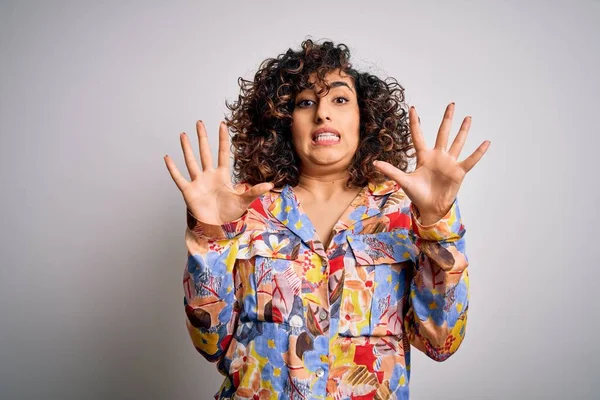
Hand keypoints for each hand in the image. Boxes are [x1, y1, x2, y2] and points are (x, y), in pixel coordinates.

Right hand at [164, 120, 272, 224]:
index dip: (222, 139)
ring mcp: (198, 183)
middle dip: (202, 138)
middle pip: (205, 152)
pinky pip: (179, 178)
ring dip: (187, 148)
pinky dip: (173, 169)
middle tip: (199, 123)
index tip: (222, 124)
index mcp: (222, 175)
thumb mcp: (244, 201)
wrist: (219, 227)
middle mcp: (209, 176)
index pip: (223, 153)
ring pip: (191, 161)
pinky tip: (168, 158)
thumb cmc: (231, 214)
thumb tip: (270, 185)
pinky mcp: (189, 192)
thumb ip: (255, 191)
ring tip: (183, 135)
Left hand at [374, 103, 489, 224]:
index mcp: (423, 156)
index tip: (413, 108)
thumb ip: (391, 171)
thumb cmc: (417, 194)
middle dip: (447, 119)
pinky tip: (486, 142)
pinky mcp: (458, 172)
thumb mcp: (404, 181)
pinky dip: (478, 152)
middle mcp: (437, 156)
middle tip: (451, 105)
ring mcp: (449, 163)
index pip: (418, 135)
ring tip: (468, 118)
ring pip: (457, 142)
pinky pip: (470, 160)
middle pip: (442, 133)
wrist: (430, 208)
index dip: (415, 122)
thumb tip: (375, 163)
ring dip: (463, 131)